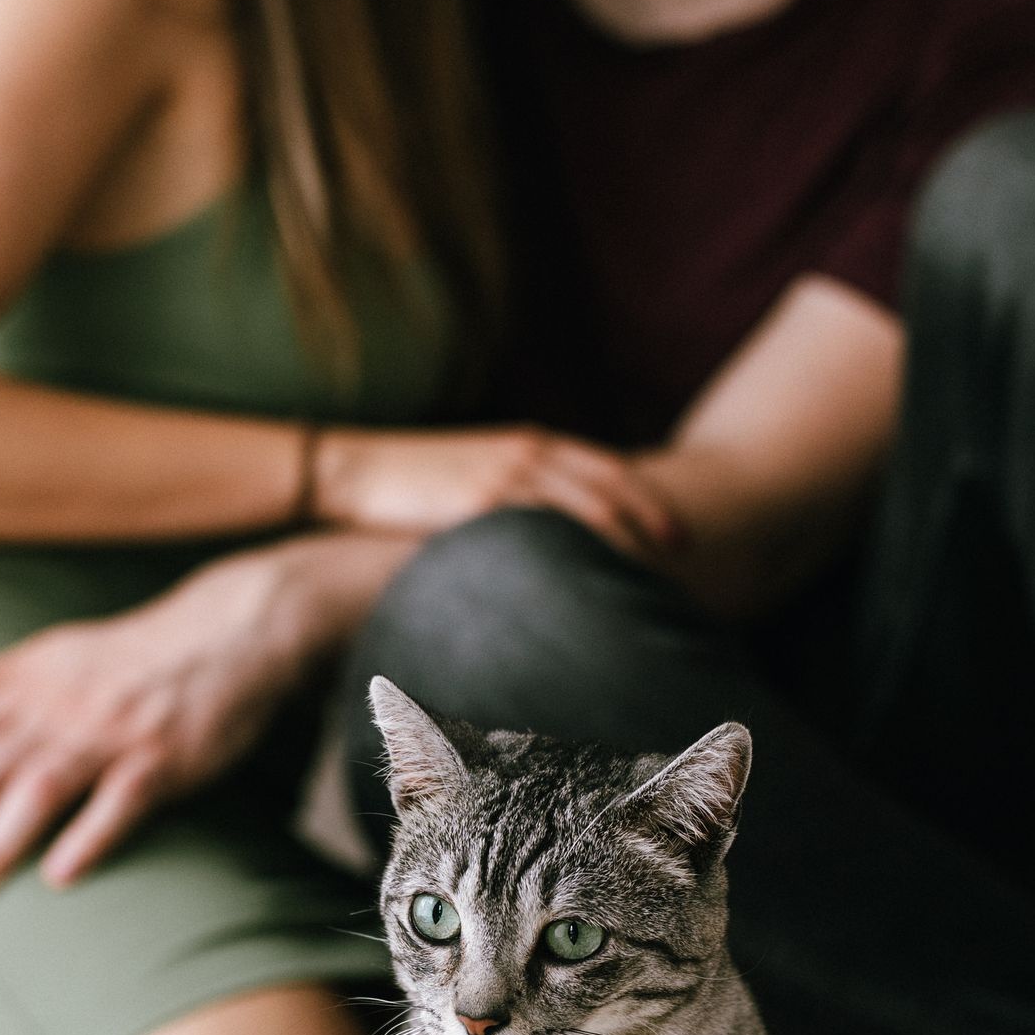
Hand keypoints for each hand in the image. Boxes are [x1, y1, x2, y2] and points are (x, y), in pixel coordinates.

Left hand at [0, 548, 315, 913]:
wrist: (230, 631)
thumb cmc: (133, 659)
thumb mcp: (52, 657)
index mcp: (27, 681)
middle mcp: (58, 705)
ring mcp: (111, 732)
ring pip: (36, 789)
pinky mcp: (164, 757)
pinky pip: (118, 800)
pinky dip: (86, 837)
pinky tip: (58, 877)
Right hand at [313, 426, 675, 558]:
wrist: (352, 470)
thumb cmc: (412, 480)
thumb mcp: (476, 470)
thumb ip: (519, 490)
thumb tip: (554, 533)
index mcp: (529, 442)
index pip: (609, 468)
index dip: (649, 501)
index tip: (680, 535)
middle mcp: (523, 454)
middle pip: (608, 489)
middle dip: (649, 524)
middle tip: (682, 561)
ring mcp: (499, 479)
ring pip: (580, 513)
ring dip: (617, 547)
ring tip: (644, 584)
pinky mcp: (472, 509)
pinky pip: (533, 536)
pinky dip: (567, 561)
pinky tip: (582, 591)